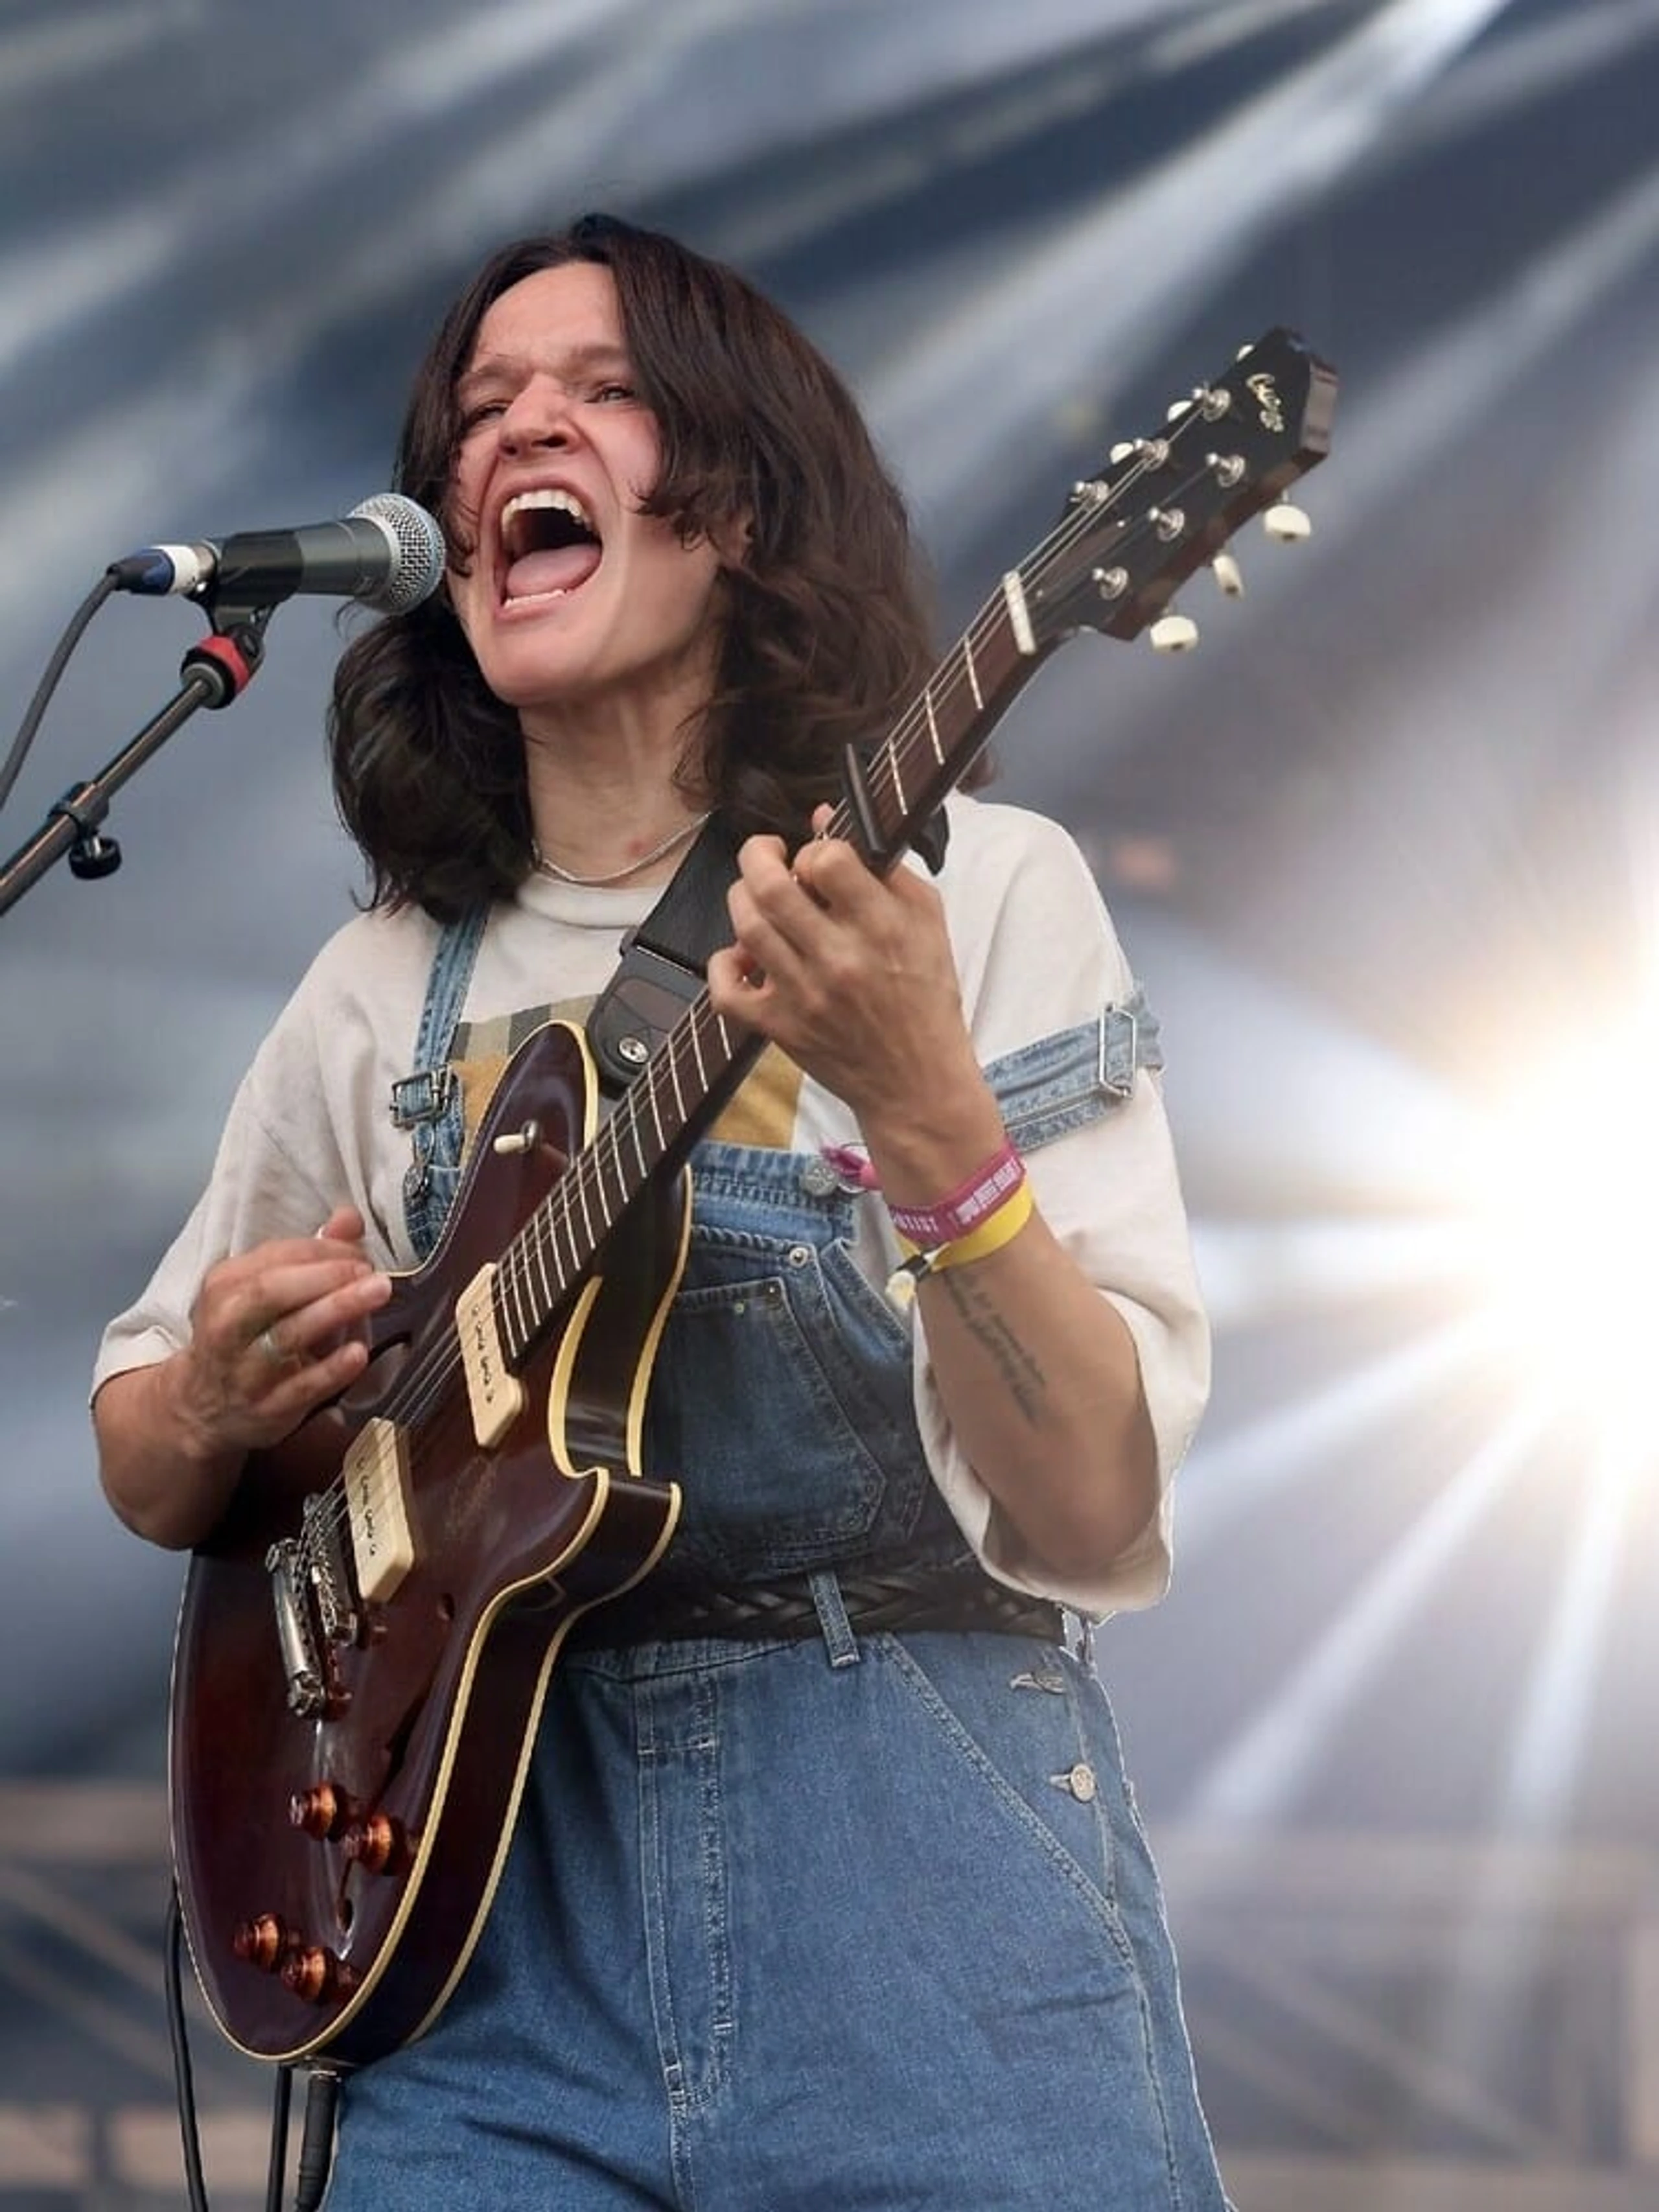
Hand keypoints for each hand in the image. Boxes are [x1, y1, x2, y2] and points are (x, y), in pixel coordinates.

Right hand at [171, 1205, 392, 1461]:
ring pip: (287, 1336)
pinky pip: (300, 1387)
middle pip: (272, 1292)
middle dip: (326, 1275)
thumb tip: (349, 1218)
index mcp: (225, 1286)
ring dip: (336, 1310)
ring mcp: (245, 1370)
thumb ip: (309, 1254)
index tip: (359, 1251)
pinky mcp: (267, 1408)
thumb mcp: (265, 1290)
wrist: (203, 1407)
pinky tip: (358, 1352)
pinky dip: (330, 1369)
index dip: (323, 1249)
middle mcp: (228, 1325)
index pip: (274, 1256)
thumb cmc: (247, 1335)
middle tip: (370, 1269)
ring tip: (378, 1291)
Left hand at [707, 810, 984, 1130]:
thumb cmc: (926, 995)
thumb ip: (882, 868)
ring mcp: (802, 995)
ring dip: (743, 899)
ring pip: (745, 927)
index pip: (827, 860)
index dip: (815, 850)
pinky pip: (725, 991)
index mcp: (882, 927)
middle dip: (758, 854)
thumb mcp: (927, 921)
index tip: (819, 862)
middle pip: (770, 886)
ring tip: (760, 899)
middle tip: (768, 854)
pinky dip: (723, 964)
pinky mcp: (778, 1028)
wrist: (917, 1082)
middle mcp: (839, 959)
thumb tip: (823, 818)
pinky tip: (743, 956)